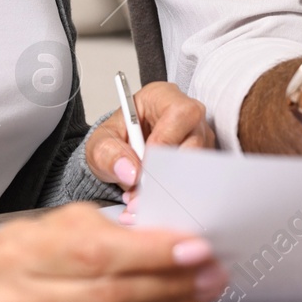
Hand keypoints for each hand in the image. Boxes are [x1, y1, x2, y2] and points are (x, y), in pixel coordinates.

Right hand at [0, 203, 227, 301]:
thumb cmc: (33, 257)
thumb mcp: (63, 225)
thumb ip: (115, 230)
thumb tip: (178, 244)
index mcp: (20, 253)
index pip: (100, 253)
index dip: (154, 253)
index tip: (197, 248)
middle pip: (113, 296)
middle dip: (172, 283)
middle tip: (209, 273)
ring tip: (195, 292)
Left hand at [85, 82, 213, 194]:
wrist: (118, 157)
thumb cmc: (115, 140)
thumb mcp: (100, 145)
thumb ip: (110, 155)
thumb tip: (131, 172)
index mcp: (163, 98)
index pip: (179, 113)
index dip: (166, 141)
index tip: (146, 167)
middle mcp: (188, 117)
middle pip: (195, 142)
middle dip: (168, 175)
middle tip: (142, 194)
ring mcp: (198, 139)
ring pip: (197, 167)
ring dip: (168, 190)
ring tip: (138, 202)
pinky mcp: (200, 163)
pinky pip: (195, 182)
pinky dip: (172, 197)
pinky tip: (149, 204)